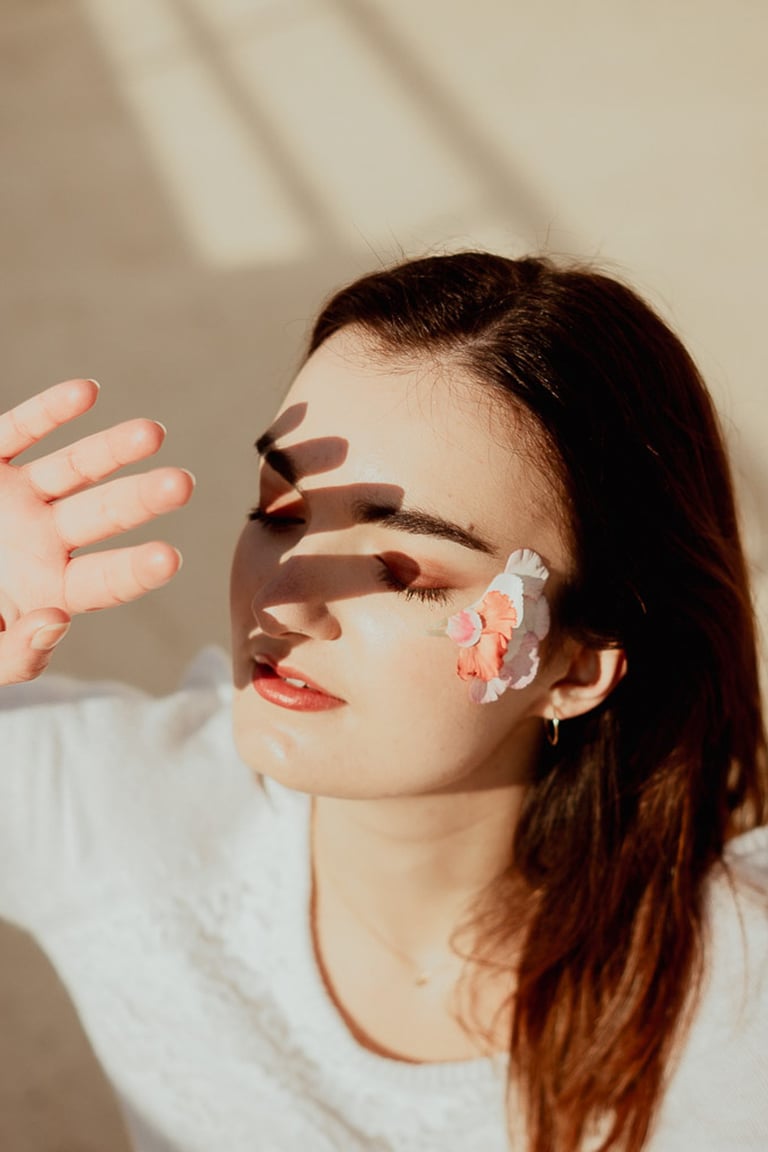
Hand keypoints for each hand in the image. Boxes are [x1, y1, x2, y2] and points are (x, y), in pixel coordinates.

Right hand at [0, 379, 194, 683]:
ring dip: (111, 449)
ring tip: (153, 433)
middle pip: (103, 516)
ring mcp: (17, 498)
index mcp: (50, 590)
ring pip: (73, 468)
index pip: (104, 581)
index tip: (169, 558)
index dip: (136, 569)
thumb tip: (55, 623)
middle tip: (182, 484)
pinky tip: (86, 393)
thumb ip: (15, 656)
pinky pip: (18, 432)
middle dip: (142, 499)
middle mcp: (43, 540)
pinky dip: (49, 411)